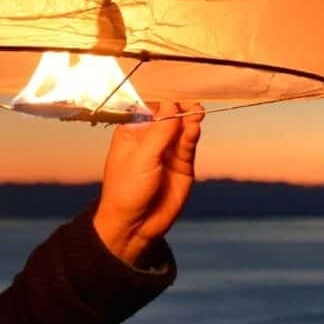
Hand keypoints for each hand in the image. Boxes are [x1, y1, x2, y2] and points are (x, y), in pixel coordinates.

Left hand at [92, 100, 202, 267]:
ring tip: (196, 113)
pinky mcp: (182, 164)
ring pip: (182, 128)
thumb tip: (171, 103)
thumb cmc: (126, 192)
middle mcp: (152, 139)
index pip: (152, 108)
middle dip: (181, 109)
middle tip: (191, 105)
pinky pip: (189, 144)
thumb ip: (159, 132)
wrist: (135, 228)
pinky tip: (194, 128)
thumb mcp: (141, 159)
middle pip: (170, 115)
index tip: (176, 96)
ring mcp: (168, 151)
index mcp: (133, 132)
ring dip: (190, 119)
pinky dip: (193, 134)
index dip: (165, 101)